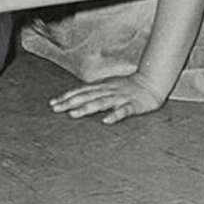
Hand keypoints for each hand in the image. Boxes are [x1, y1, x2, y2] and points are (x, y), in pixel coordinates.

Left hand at [50, 71, 165, 124]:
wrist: (151, 82)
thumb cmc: (127, 87)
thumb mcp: (108, 87)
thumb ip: (94, 92)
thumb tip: (77, 98)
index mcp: (101, 87)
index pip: (80, 91)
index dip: (66, 97)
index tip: (52, 103)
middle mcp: (107, 91)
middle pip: (86, 96)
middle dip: (70, 102)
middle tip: (55, 109)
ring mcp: (120, 97)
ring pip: (101, 103)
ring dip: (86, 108)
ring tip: (73, 114)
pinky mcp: (133, 105)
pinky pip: (123, 111)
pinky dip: (114, 115)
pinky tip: (106, 121)